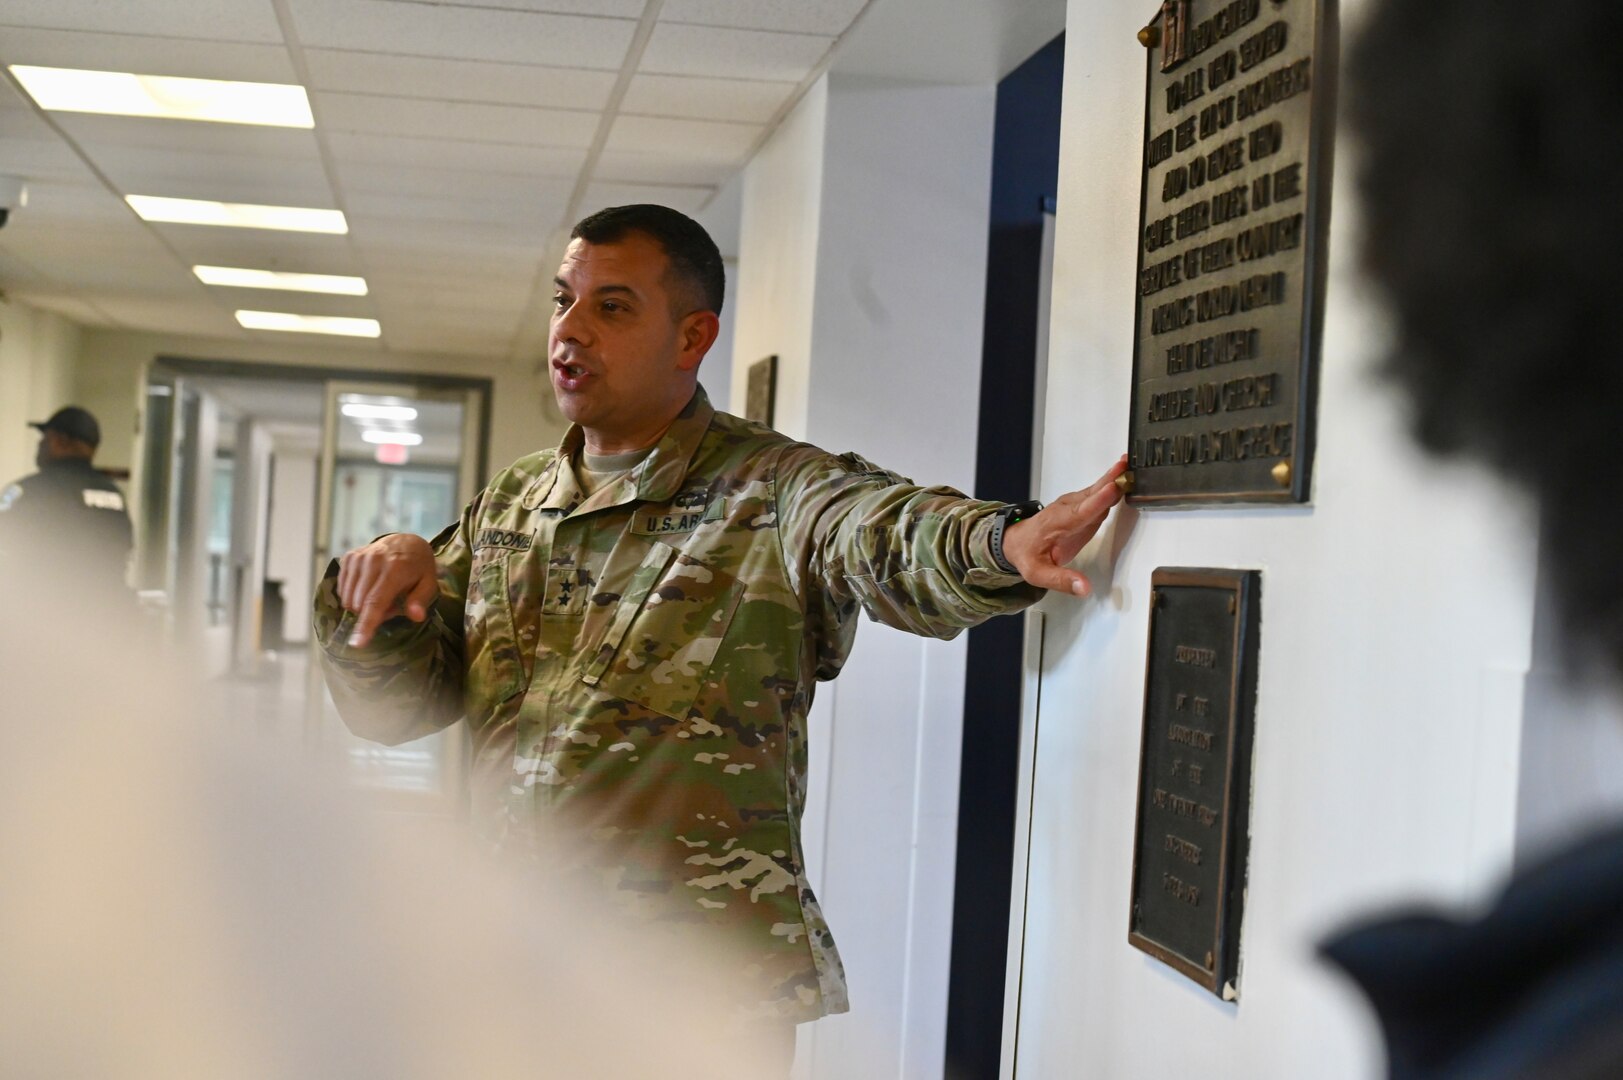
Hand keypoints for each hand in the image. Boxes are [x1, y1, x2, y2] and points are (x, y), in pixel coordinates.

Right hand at [335, 533, 438, 647]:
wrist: (406, 541)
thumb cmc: (418, 568)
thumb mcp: (428, 583)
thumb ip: (421, 600)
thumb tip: (416, 616)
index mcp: (395, 569)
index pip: (376, 601)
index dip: (366, 624)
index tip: (357, 643)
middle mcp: (373, 560)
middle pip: (360, 603)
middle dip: (371, 614)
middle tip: (390, 604)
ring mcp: (359, 557)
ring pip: (349, 598)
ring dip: (362, 605)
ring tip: (380, 594)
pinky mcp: (349, 557)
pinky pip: (342, 589)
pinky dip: (353, 595)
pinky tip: (367, 588)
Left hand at [1001, 455, 1128, 596]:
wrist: (1016, 541)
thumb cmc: (1027, 553)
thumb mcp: (1038, 573)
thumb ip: (1062, 580)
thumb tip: (1084, 587)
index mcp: (1057, 524)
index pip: (1081, 512)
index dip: (1098, 500)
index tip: (1113, 488)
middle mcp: (1067, 510)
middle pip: (1092, 494)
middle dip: (1110, 480)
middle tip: (1127, 467)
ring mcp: (1075, 506)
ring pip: (1097, 490)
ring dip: (1114, 478)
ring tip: (1131, 467)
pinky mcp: (1082, 507)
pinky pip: (1099, 494)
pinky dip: (1113, 485)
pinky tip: (1125, 479)